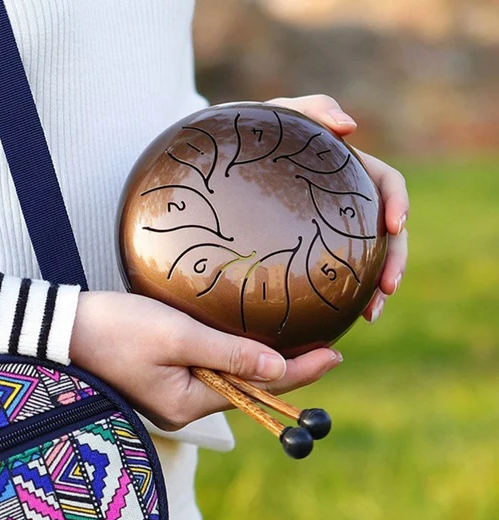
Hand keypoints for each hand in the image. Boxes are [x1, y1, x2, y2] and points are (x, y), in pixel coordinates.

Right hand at [69, 292, 341, 429]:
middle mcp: (182, 408)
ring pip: (227, 380)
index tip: (336, 355)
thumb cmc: (114, 329)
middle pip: (245, 388)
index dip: (299, 373)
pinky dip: (231, 358)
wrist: (60, 328)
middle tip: (326, 348)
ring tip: (296, 344)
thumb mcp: (175, 336)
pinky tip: (246, 343)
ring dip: (258, 363)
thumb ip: (227, 352)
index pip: (256, 389)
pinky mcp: (159, 379)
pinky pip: (206, 372)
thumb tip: (277, 367)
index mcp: (188, 404)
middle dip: (285, 370)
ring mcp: (170, 396)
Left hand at [266, 94, 409, 322]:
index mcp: (346, 171)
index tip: (394, 226)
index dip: (398, 203)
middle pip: (385, 234)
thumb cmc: (244, 134)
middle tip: (387, 288)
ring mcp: (326, 232)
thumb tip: (350, 126)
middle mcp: (343, 205)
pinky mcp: (305, 255)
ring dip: (374, 289)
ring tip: (370, 315)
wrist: (207, 166)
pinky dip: (338, 301)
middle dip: (393, 260)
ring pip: (365, 263)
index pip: (385, 185)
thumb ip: (310, 110)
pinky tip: (332, 324)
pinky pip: (329, 280)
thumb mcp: (273, 116)